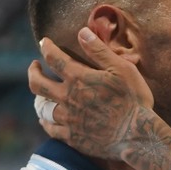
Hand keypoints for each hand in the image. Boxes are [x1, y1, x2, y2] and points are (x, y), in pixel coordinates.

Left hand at [27, 26, 157, 160]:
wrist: (138, 136)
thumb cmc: (134, 100)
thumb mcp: (122, 70)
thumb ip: (100, 51)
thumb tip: (82, 32)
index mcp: (79, 78)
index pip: (53, 58)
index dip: (46, 47)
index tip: (44, 42)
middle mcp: (68, 97)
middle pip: (37, 83)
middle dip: (33, 72)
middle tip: (35, 67)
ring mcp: (68, 119)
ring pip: (42, 107)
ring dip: (39, 99)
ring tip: (40, 95)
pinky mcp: (72, 137)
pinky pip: (50, 129)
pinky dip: (45, 122)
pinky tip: (46, 120)